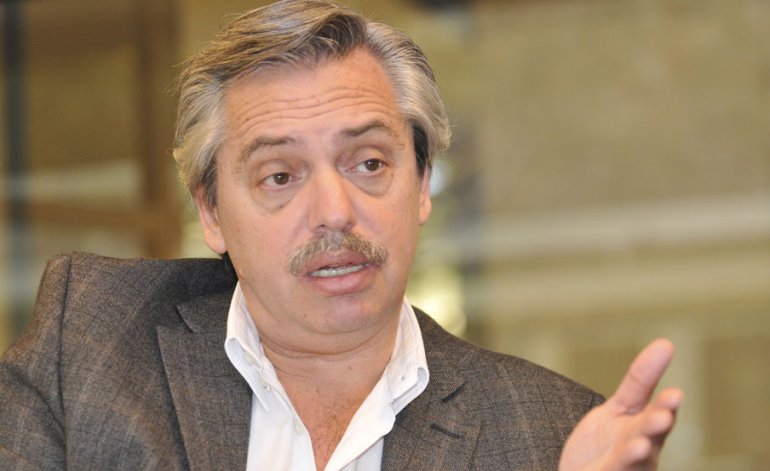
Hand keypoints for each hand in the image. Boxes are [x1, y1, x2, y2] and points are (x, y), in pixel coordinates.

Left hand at [559, 339, 683, 470]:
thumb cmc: (606, 442)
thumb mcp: (620, 407)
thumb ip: (639, 381)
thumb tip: (667, 343)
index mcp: (646, 428)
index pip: (658, 412)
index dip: (666, 405)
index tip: (674, 394)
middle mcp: (643, 450)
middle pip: (650, 436)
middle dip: (656, 426)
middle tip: (663, 416)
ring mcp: (628, 467)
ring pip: (635, 460)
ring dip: (638, 453)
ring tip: (641, 445)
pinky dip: (618, 469)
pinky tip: (613, 466)